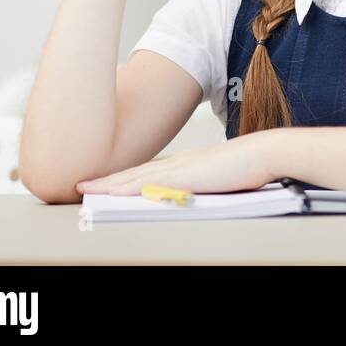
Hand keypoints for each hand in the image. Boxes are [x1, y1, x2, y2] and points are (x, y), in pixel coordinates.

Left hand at [75, 132, 278, 195]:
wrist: (264, 153)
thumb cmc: (250, 166)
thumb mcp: (221, 175)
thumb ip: (204, 182)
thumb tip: (193, 192)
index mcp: (187, 162)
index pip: (148, 171)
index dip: (124, 177)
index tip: (105, 181)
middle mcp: (178, 162)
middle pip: (135, 172)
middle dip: (106, 179)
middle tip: (81, 184)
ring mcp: (179, 167)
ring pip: (134, 177)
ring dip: (108, 184)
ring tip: (84, 189)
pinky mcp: (182, 175)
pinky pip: (146, 183)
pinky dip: (125, 187)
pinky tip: (110, 192)